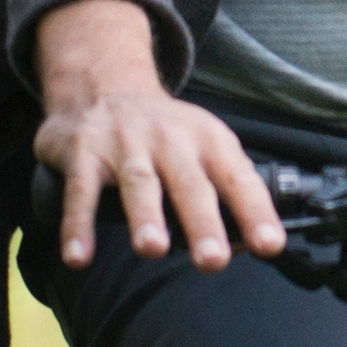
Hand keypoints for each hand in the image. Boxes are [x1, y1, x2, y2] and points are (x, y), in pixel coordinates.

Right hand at [33, 0, 281, 272]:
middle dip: (202, 222)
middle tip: (213, 260)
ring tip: (152, 249)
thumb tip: (248, 246)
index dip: (256, 212)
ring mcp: (125, 143)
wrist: (102, 85)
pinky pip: (81, 191)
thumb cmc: (163, 134)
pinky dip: (77, 224)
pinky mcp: (83, 150)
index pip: (238, 179)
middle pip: (190, 184)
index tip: (269, 245)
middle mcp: (170, 139)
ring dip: (145, 216)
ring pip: (139, 183)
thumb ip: (223, 192)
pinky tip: (79, 256)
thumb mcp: (202, 147)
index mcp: (208, 140)